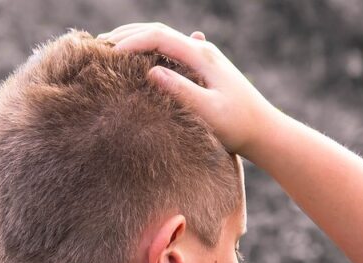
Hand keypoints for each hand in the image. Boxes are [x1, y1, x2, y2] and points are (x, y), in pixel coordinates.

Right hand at [98, 22, 279, 157]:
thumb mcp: (209, 111)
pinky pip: (170, 50)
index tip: (108, 56)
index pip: (158, 36)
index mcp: (202, 55)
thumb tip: (151, 72)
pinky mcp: (203, 69)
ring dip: (136, 39)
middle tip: (97, 45)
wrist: (265, 132)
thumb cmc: (239, 126)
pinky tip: (138, 56)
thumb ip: (181, 91)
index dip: (131, 42)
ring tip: (109, 49)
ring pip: (163, 38)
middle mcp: (202, 50)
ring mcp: (203, 57)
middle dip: (126, 35)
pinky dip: (148, 49)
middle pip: (158, 30)